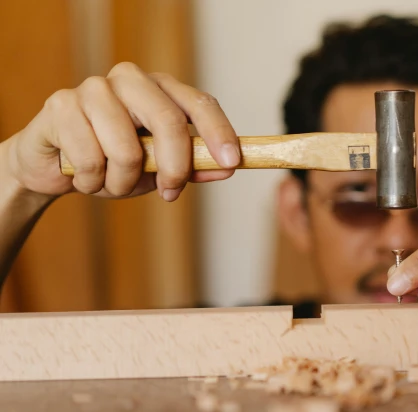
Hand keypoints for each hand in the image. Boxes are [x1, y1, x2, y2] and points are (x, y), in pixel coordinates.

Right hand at [5, 62, 239, 200]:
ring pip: (127, 149)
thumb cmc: (112, 162)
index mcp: (160, 88)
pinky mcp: (61, 105)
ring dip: (122, 183)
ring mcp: (93, 88)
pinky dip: (91, 182)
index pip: (199, 103)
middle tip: (170, 193)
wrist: (53, 165)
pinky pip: (90, 159)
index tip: (232, 162)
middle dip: (174, 168)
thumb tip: (227, 168)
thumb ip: (192, 167)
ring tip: (111, 182)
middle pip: (168, 122)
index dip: (219, 132)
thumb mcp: (158, 169)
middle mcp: (130, 79)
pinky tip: (83, 176)